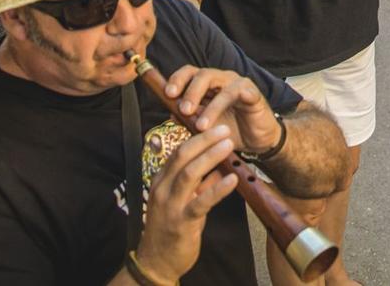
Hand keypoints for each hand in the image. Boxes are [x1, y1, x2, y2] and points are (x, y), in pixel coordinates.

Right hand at [132, 125, 237, 282]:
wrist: (156, 263)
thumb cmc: (171, 230)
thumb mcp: (184, 202)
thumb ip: (200, 185)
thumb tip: (218, 168)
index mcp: (161, 181)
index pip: (178, 152)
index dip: (198, 137)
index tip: (215, 126)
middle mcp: (162, 190)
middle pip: (182, 156)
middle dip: (205, 140)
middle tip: (225, 129)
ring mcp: (170, 206)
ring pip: (189, 173)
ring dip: (210, 156)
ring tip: (228, 144)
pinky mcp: (181, 223)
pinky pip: (201, 202)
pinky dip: (218, 189)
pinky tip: (232, 181)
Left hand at [157, 67, 281, 155]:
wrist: (257, 141)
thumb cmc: (230, 130)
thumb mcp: (206, 127)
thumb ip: (190, 119)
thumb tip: (170, 113)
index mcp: (208, 85)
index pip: (190, 73)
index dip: (178, 79)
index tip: (168, 94)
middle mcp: (222, 79)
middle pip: (203, 74)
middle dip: (191, 91)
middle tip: (184, 110)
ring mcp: (239, 85)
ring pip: (222, 85)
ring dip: (210, 106)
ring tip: (200, 126)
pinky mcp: (254, 94)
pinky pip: (242, 93)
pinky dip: (231, 104)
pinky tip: (225, 121)